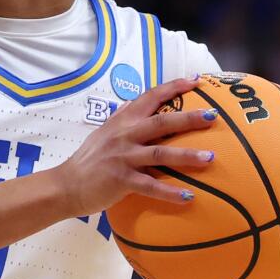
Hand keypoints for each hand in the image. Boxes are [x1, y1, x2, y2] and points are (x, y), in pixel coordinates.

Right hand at [50, 76, 222, 215]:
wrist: (66, 185)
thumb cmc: (89, 161)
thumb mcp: (103, 133)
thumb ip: (121, 119)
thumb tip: (135, 104)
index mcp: (122, 122)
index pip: (150, 97)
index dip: (173, 87)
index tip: (196, 80)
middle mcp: (124, 136)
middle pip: (161, 122)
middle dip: (189, 118)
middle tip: (213, 116)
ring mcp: (122, 157)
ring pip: (160, 154)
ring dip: (187, 156)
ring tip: (211, 158)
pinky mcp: (121, 180)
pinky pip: (150, 186)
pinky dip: (170, 192)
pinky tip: (189, 198)